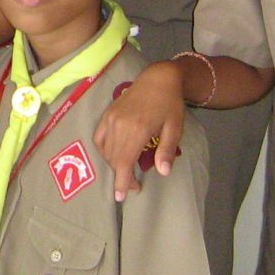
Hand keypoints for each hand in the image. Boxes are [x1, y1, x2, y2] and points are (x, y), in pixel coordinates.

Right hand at [91, 61, 185, 201]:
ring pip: (106, 150)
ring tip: (126, 171)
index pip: (124, 162)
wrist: (158, 78)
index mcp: (137, 130)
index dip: (122, 182)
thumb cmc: (170, 104)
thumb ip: (166, 150)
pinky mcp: (107, 114)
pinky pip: (99, 137)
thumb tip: (162, 172)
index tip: (122, 196)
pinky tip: (112, 155)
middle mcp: (120, 125)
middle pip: (114, 159)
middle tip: (134, 187)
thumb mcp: (175, 128)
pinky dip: (103, 150)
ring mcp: (111, 118)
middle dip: (121, 177)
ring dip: (113, 164)